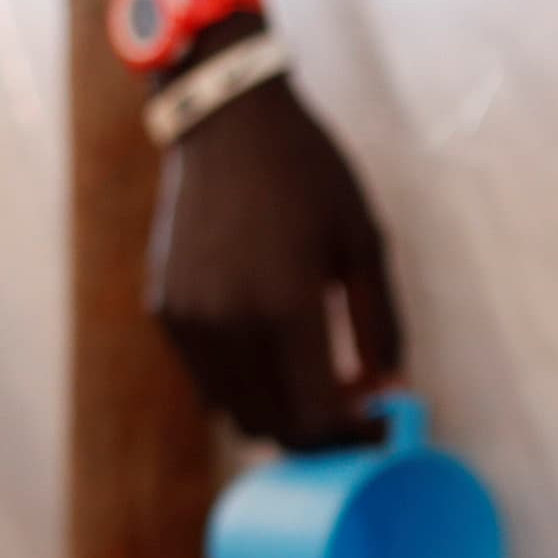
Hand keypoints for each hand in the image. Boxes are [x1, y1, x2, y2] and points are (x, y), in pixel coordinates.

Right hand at [147, 74, 398, 448]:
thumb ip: (381, 325)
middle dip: (321, 433)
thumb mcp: (365, 242)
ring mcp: (190, 320)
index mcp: (285, 306)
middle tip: (354, 409)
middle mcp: (229, 323)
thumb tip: (390, 388)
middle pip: (276, 428)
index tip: (381, 423)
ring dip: (281, 414)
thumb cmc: (310, 175)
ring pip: (236, 413)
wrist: (227, 121)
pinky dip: (245, 386)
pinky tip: (275, 350)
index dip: (355, 435)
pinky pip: (209, 380)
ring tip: (317, 380)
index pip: (317, 416)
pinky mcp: (167, 311)